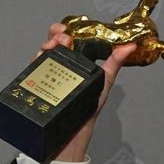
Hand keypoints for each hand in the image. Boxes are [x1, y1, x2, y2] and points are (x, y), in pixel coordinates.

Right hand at [33, 23, 137, 161]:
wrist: (74, 134)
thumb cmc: (89, 109)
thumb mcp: (103, 82)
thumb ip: (115, 63)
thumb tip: (130, 46)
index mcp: (77, 62)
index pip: (70, 40)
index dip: (67, 30)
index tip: (68, 29)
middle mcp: (62, 66)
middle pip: (53, 43)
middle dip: (55, 35)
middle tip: (62, 38)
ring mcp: (49, 75)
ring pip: (43, 54)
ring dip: (46, 46)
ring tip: (53, 47)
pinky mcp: (38, 85)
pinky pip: (33, 69)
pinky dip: (35, 61)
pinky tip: (40, 59)